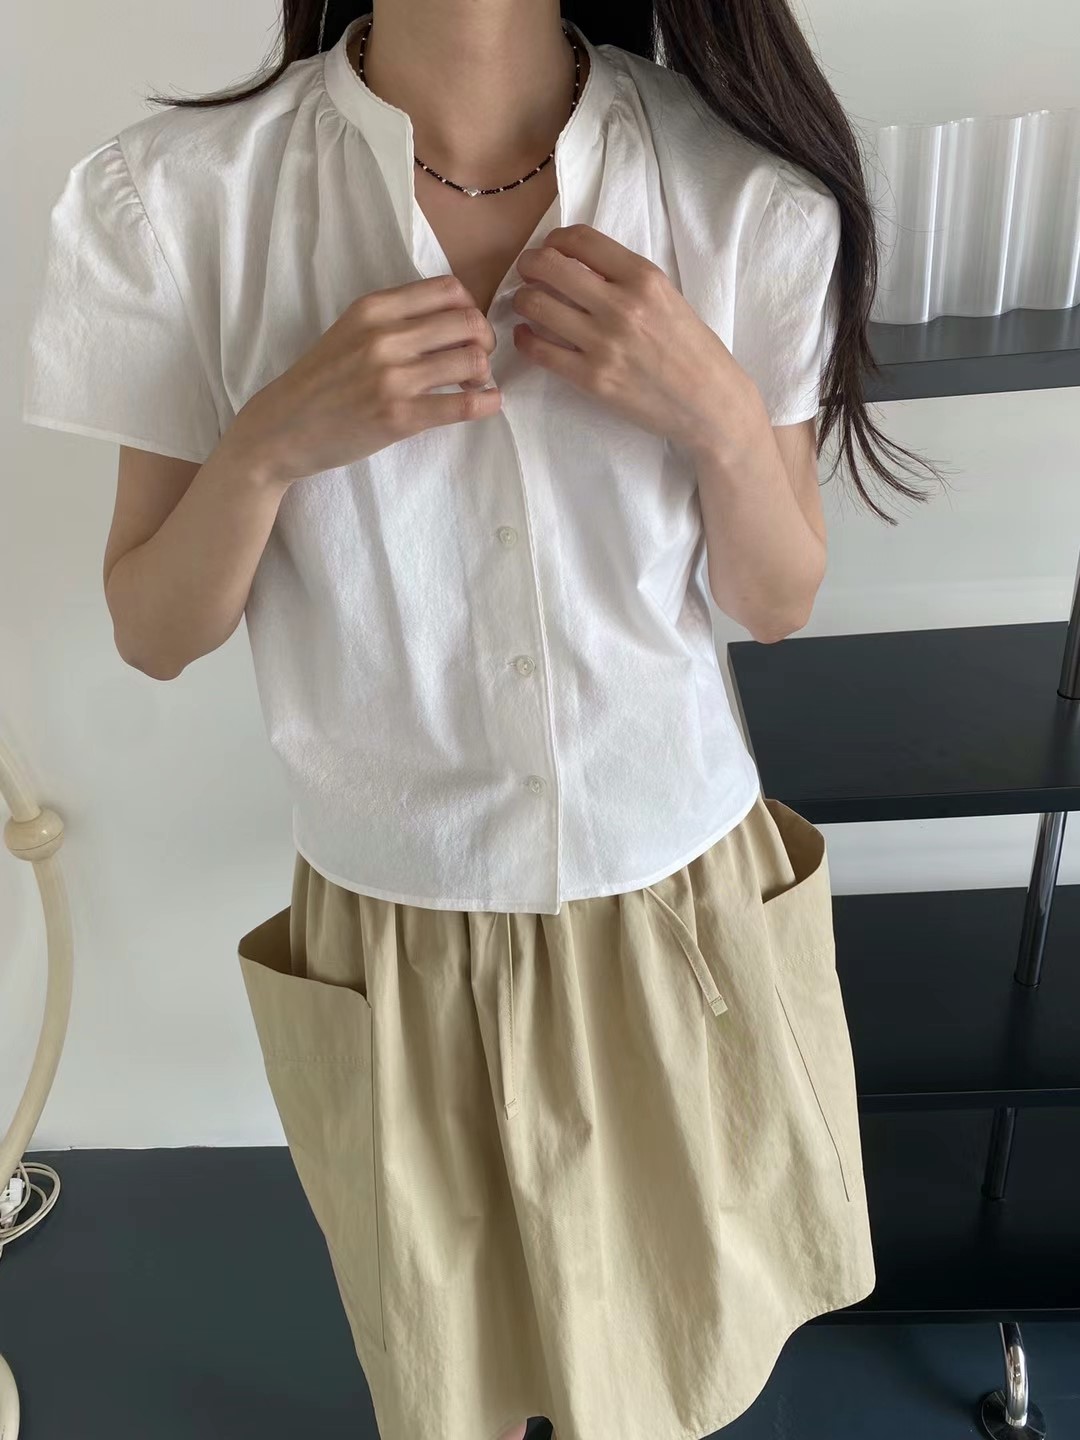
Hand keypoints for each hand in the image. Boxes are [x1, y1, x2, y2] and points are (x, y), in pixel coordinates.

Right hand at [230, 275, 500, 484]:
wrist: (281, 428)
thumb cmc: (320, 381)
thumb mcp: (351, 330)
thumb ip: (395, 319)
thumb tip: (453, 318)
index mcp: (374, 307)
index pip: (448, 289)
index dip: (470, 308)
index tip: (465, 329)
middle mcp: (384, 336)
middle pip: (468, 322)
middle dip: (484, 340)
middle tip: (478, 359)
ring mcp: (392, 377)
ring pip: (472, 360)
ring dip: (484, 373)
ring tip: (474, 384)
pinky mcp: (399, 417)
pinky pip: (464, 405)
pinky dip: (488, 402)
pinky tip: (490, 403)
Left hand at [510, 224, 754, 454]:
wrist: (710, 405)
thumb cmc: (694, 351)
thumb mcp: (669, 298)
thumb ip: (627, 279)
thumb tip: (580, 265)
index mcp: (644, 278)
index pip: (581, 240)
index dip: (554, 240)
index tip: (550, 249)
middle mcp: (622, 306)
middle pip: (549, 267)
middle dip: (528, 264)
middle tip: (527, 273)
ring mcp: (604, 344)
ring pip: (535, 306)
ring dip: (522, 300)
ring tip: (526, 304)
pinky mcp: (592, 379)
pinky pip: (539, 351)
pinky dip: (524, 338)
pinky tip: (527, 335)